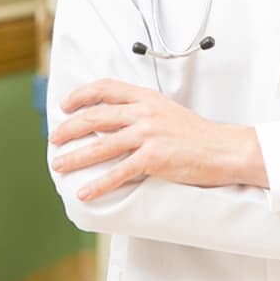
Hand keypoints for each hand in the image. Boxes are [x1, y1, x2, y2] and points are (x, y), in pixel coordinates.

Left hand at [50, 79, 255, 201]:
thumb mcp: (168, 113)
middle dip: (69, 129)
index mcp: (148, 98)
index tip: (66, 105)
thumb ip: (143, 114)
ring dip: (75, 157)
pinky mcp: (154, 158)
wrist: (225, 149)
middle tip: (54, 139)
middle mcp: (146, 113)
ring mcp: (149, 135)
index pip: (107, 88)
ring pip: (101, 145)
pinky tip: (86, 192)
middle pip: (96, 116)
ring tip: (59, 165)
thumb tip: (115, 125)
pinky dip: (98, 184)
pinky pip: (118, 172)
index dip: (81, 95)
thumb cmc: (199, 135)